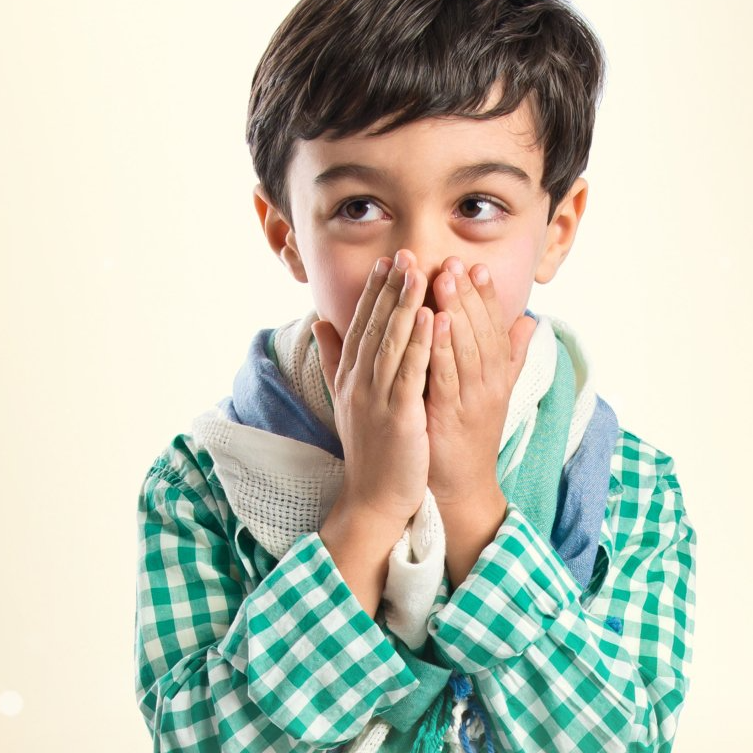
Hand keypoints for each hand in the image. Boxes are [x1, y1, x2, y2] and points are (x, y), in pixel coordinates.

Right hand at [312, 251, 433, 530]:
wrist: (373, 499)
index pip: (361, 325)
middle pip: (375, 325)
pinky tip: (432, 317)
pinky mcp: (399, 417)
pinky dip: (419, 343)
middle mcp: (359, 383)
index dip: (375, 292)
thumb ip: (334, 359)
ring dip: (406, 304)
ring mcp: (377, 399)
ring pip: (391, 342)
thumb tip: (320, 322)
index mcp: (350, 377)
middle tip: (405, 253)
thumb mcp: (346, 400)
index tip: (387, 261)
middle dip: (391, 288)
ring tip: (420, 272)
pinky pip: (410, 373)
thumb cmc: (369, 449)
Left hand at [424, 256, 535, 505]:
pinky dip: (442, 347)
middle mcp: (490, 384)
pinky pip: (448, 375)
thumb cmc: (471, 435)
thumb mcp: (495, 391)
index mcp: (497, 375)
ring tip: (444, 279)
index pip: (494, 327)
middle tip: (457, 261)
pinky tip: (433, 323)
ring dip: (457, 311)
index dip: (486, 297)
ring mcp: (473, 399)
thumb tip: (529, 320)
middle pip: (482, 330)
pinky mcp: (451, 415)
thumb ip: (510, 356)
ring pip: (467, 348)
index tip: (477, 266)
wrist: (462, 485)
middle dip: (469, 294)